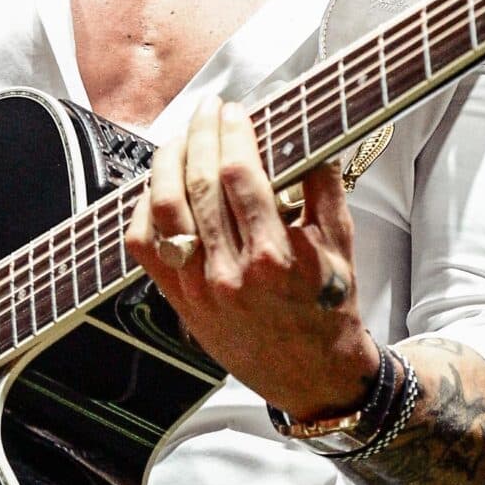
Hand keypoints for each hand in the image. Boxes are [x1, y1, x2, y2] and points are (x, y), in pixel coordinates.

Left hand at [125, 96, 380, 421]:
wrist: (312, 375)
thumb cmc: (330, 308)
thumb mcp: (341, 245)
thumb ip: (324, 185)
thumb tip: (308, 133)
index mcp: (275, 257)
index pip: (238, 175)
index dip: (231, 134)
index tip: (234, 111)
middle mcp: (230, 273)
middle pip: (198, 182)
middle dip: (200, 134)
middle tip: (208, 109)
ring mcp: (198, 288)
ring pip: (164, 207)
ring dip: (167, 161)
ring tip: (182, 136)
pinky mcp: (179, 300)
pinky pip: (144, 244)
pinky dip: (144, 207)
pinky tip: (158, 184)